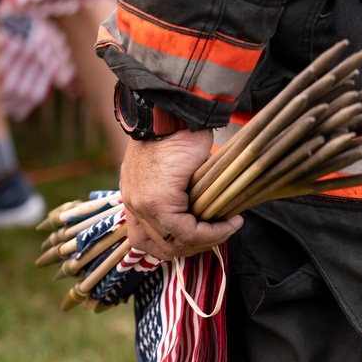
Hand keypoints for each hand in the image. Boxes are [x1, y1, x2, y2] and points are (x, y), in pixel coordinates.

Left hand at [120, 129, 242, 259]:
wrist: (175, 114)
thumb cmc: (178, 133)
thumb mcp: (174, 169)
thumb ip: (179, 194)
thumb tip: (202, 214)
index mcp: (133, 196)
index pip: (147, 239)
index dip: (179, 245)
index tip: (206, 236)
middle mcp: (133, 204)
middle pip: (159, 247)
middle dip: (193, 248)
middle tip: (218, 235)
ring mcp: (142, 205)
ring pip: (173, 244)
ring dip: (204, 241)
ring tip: (226, 229)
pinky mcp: (157, 202)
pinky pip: (185, 231)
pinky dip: (211, 232)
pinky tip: (229, 222)